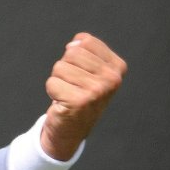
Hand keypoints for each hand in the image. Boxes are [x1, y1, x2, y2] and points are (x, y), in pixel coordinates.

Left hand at [41, 33, 126, 160]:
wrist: (72, 128)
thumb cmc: (79, 94)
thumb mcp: (90, 69)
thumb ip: (84, 50)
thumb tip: (73, 44)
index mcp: (118, 67)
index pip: (86, 41)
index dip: (75, 54)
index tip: (82, 72)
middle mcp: (112, 79)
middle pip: (72, 53)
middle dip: (65, 67)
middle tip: (73, 84)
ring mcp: (97, 91)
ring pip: (60, 67)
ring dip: (58, 80)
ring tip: (68, 93)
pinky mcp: (80, 101)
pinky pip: (52, 82)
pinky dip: (52, 91)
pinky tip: (63, 102)